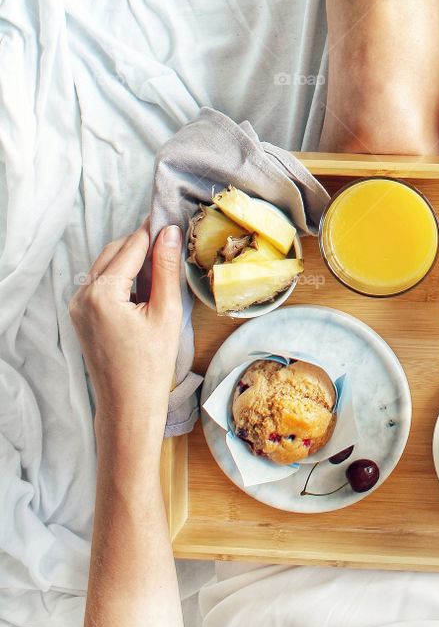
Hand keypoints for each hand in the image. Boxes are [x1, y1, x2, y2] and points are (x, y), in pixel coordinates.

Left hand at [69, 223, 181, 444]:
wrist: (128, 406)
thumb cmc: (151, 365)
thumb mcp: (166, 312)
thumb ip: (166, 268)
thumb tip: (169, 231)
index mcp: (102, 293)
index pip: (131, 246)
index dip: (154, 231)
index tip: (174, 219)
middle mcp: (82, 295)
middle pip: (115, 251)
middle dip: (142, 244)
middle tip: (172, 244)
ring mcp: (77, 306)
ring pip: (106, 265)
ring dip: (131, 260)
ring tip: (161, 269)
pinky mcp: (80, 316)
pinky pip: (100, 283)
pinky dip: (121, 277)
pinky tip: (144, 289)